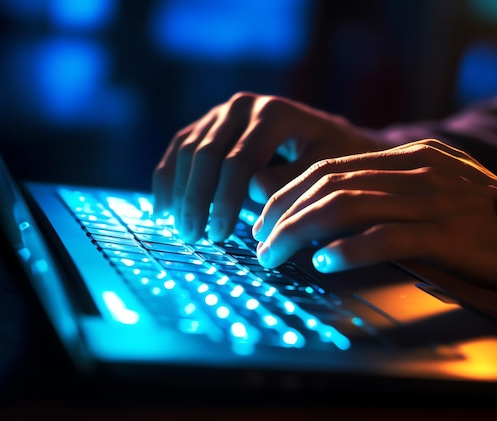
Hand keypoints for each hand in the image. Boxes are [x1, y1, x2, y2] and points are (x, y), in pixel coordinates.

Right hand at [152, 92, 388, 242]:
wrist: (331, 137)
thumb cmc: (333, 158)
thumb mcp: (324, 169)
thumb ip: (290, 180)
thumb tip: (251, 191)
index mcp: (273, 113)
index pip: (238, 160)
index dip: (224, 200)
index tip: (219, 236)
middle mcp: (242, 105)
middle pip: (206, 154)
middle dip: (196, 200)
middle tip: (192, 237)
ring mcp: (222, 112)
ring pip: (187, 151)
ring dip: (179, 192)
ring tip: (180, 230)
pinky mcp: (209, 123)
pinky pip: (179, 148)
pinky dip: (168, 178)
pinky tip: (163, 210)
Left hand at [253, 139, 496, 289]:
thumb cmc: (472, 215)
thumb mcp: (427, 185)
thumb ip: (380, 187)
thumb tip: (320, 203)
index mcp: (405, 156)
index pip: (329, 167)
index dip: (288, 192)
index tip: (262, 218)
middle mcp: (413, 171)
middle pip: (329, 185)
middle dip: (283, 214)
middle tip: (259, 243)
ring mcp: (430, 200)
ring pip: (348, 207)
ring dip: (301, 231)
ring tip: (275, 255)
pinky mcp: (445, 234)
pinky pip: (387, 237)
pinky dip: (350, 249)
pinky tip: (324, 262)